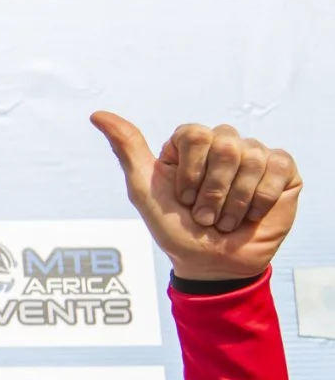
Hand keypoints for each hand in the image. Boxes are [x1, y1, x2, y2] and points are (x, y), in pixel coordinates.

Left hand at [93, 111, 300, 280]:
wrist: (211, 265)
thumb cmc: (174, 229)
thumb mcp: (144, 190)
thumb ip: (126, 149)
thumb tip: (97, 114)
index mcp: (190, 145)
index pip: (195, 134)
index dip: (190, 172)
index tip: (182, 198)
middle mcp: (223, 145)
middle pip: (226, 144)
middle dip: (212, 190)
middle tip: (204, 215)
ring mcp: (254, 155)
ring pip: (252, 157)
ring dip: (234, 202)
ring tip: (225, 220)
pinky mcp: (282, 170)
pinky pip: (278, 167)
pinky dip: (260, 200)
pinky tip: (250, 215)